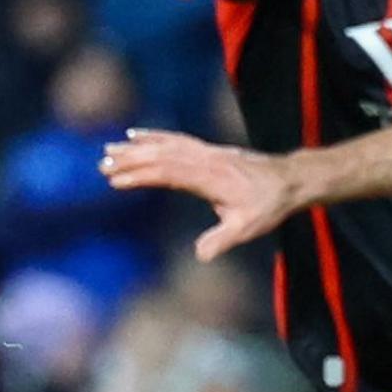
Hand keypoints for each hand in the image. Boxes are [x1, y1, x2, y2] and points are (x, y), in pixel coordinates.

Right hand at [98, 128, 303, 262]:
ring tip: (110, 148)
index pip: (167, 173)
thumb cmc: (268, 205)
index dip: (140, 176)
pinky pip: (177, 139)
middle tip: (101, 164)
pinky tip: (139, 135)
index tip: (115, 181)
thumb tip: (200, 256)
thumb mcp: (247, 227)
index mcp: (209, 177)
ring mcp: (206, 152)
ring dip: (136, 146)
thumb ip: (221, 240)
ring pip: (166, 144)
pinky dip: (155, 136)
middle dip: (130, 159)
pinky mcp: (209, 150)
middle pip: (160, 155)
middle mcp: (205, 159)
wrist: (289, 180)